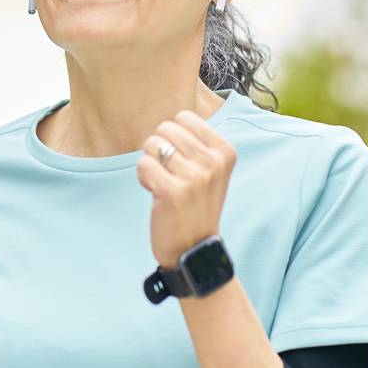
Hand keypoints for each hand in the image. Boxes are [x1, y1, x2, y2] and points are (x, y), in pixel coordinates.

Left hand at [136, 109, 237, 268]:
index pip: (183, 117)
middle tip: (169, 175)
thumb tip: (171, 118)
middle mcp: (213, 162)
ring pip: (151, 144)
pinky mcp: (173, 192)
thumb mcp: (211, 170)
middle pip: (165, 128)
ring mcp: (195, 177)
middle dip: (159, 149)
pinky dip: (143, 177)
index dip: (173, 137)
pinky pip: (143, 163)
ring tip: (164, 185)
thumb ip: (196, 142)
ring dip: (151, 164)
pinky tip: (155, 194)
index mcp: (225, 151)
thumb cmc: (196, 205)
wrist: (196, 250)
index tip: (181, 162)